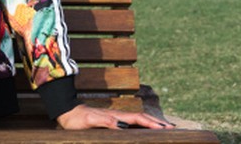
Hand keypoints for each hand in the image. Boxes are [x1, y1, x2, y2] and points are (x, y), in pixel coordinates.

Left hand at [55, 104, 174, 129]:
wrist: (67, 112)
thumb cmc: (77, 119)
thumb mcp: (90, 121)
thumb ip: (106, 121)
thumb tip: (122, 125)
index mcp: (116, 116)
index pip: (139, 119)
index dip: (152, 124)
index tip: (165, 128)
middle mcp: (119, 116)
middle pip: (142, 118)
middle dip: (157, 123)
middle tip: (172, 128)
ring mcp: (117, 118)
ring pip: (139, 120)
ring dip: (152, 123)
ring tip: (164, 127)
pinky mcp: (113, 121)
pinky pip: (132, 123)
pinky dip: (142, 125)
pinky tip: (144, 128)